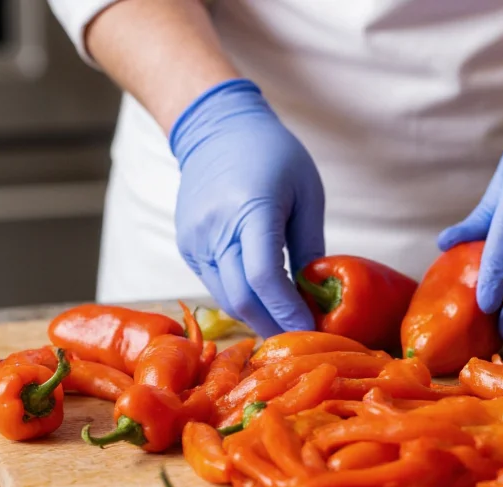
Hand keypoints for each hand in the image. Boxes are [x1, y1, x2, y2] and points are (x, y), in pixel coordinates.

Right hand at [171, 79, 324, 338]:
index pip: (265, 277)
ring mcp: (195, 241)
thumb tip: (315, 294)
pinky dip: (242, 299)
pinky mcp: (188, 247)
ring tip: (288, 326)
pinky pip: (216, 284)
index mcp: (250, 210)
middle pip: (242, 298)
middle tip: (303, 340)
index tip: (312, 330)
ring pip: (226, 298)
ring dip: (258, 317)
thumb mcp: (306, 193)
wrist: (216, 128)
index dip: (288, 311)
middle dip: (274, 326)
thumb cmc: (272, 155)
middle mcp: (215, 230)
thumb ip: (309, 244)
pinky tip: (265, 303)